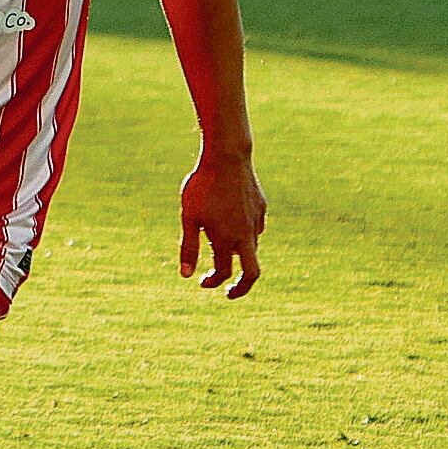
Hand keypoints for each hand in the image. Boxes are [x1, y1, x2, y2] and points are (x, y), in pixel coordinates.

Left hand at [176, 149, 264, 297]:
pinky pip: (255, 229)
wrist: (227, 155)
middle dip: (242, 288)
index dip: (212, 282)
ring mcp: (256, 220)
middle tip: (230, 293)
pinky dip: (245, 236)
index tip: (202, 282)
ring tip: (222, 251)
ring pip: (252, 248)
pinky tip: (233, 226)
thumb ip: (188, 247)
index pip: (224, 273)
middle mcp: (246, 234)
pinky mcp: (261, 207)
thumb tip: (186, 275)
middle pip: (252, 273)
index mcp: (227, 239)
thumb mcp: (189, 217)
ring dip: (238, 256)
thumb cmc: (203, 186)